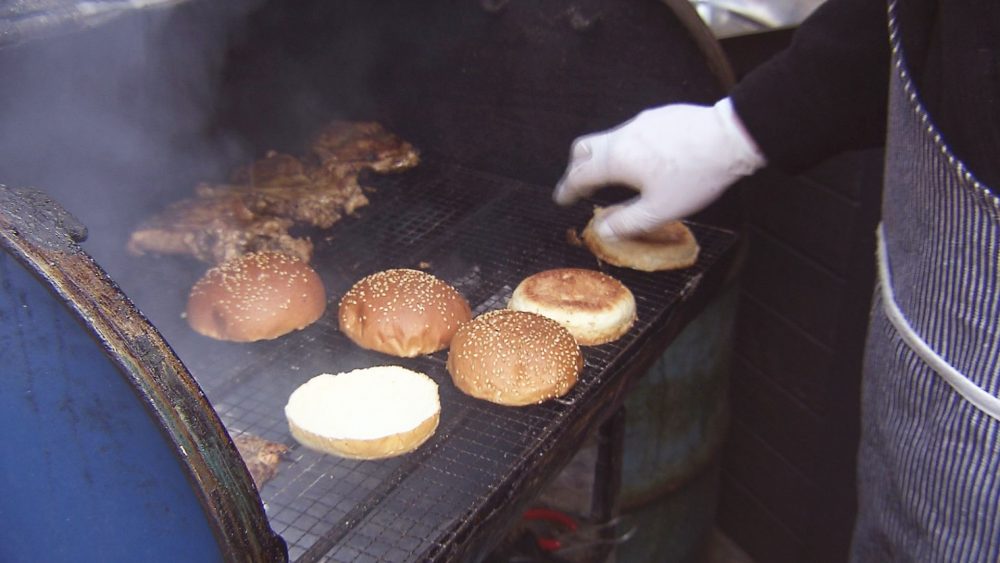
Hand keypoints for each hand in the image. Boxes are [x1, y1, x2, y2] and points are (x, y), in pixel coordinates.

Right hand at [553, 98, 765, 239]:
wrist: (730, 137)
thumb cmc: (696, 176)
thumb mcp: (661, 209)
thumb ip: (627, 222)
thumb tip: (601, 231)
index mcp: (617, 159)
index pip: (579, 174)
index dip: (567, 189)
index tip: (562, 199)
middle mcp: (622, 136)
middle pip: (584, 148)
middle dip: (577, 168)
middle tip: (581, 186)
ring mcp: (640, 122)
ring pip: (608, 138)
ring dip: (602, 157)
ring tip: (613, 177)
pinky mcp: (658, 116)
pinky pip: (630, 132)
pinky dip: (624, 148)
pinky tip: (644, 161)